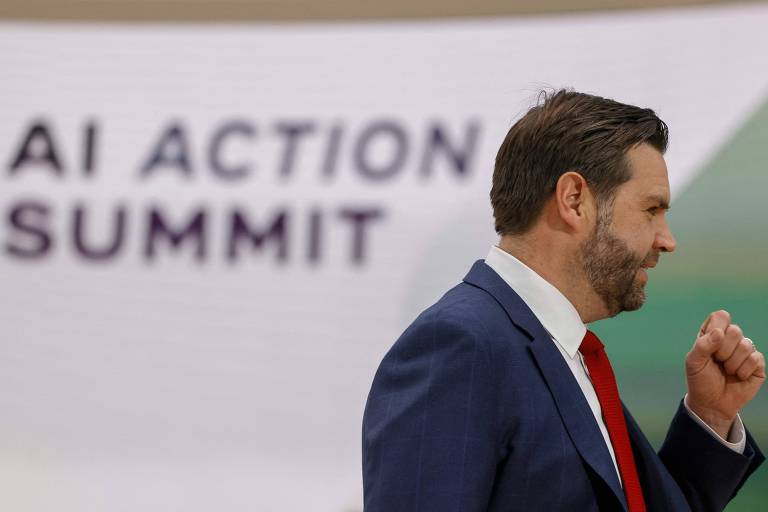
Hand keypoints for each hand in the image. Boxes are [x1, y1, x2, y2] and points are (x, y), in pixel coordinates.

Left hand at [685, 310, 764, 438]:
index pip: (721, 316)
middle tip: (717, 361)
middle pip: (735, 330)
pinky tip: (737, 376)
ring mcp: (745, 351)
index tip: (708, 345)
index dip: (716, 329)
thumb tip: (719, 332)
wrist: (711, 403)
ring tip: (726, 371)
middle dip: (723, 350)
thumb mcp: (693, 362)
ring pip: (746, 344)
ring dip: (732, 362)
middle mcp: (730, 340)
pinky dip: (743, 370)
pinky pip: (755, 359)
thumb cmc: (700, 380)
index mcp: (713, 334)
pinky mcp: (756, 364)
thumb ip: (702, 344)